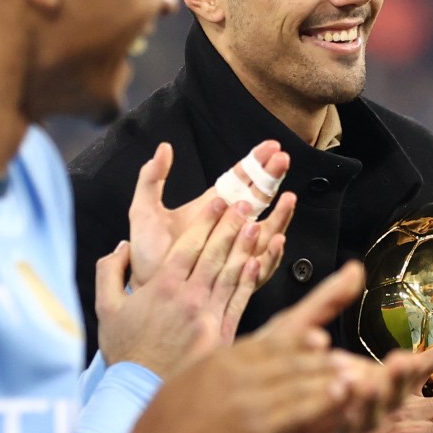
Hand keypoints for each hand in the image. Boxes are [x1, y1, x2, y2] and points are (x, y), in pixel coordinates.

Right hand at [95, 195, 259, 375]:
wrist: (141, 389)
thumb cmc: (125, 351)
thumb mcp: (106, 307)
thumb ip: (110, 271)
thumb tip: (122, 247)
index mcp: (163, 286)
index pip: (189, 245)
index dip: (207, 221)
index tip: (219, 202)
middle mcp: (189, 297)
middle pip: (214, 253)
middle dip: (230, 225)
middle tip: (244, 204)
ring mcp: (207, 316)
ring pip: (230, 273)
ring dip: (244, 247)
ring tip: (256, 225)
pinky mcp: (221, 335)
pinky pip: (238, 301)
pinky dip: (248, 280)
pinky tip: (256, 263)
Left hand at [128, 141, 294, 291]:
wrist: (146, 285)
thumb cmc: (148, 252)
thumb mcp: (144, 210)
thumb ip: (151, 179)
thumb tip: (164, 148)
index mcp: (212, 207)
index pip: (240, 180)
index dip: (256, 162)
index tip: (271, 147)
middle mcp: (230, 227)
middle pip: (259, 199)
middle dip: (271, 178)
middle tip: (283, 160)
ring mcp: (237, 251)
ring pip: (267, 230)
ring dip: (280, 214)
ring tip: (288, 198)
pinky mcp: (237, 277)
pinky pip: (261, 266)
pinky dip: (270, 253)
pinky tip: (276, 239)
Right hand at [133, 262, 396, 432]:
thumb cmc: (159, 421)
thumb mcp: (178, 375)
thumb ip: (197, 347)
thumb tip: (204, 322)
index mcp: (218, 357)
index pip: (264, 340)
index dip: (295, 337)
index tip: (319, 333)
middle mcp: (233, 370)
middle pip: (286, 356)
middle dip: (317, 357)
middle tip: (345, 355)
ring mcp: (243, 397)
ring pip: (295, 380)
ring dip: (327, 377)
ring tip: (355, 374)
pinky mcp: (250, 427)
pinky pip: (294, 410)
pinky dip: (320, 402)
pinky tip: (341, 398)